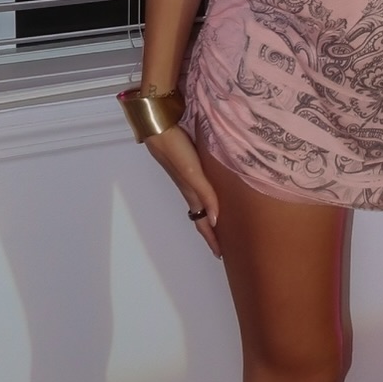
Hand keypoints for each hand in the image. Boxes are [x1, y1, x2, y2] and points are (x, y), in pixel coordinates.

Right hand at [145, 123, 221, 257]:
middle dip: (211, 230)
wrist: (159, 126)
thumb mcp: (192, 172)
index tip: (220, 254)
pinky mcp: (188, 163)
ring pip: (201, 201)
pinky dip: (208, 196)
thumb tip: (215, 220)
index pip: (202, 221)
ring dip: (209, 214)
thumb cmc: (175, 148)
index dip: (211, 238)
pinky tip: (214, 190)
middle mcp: (189, 187)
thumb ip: (204, 193)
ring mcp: (188, 176)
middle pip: (201, 214)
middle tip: (223, 243)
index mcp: (190, 192)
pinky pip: (200, 187)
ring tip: (220, 223)